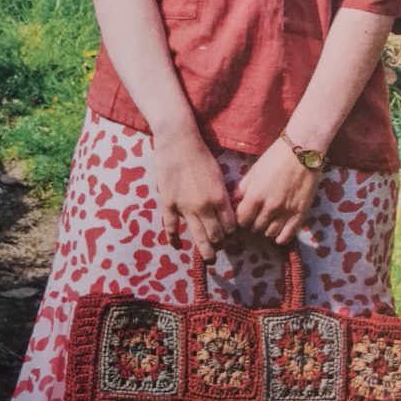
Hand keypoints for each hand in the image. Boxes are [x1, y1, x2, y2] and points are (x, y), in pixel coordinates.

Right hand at [154, 129, 236, 263]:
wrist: (178, 142)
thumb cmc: (200, 154)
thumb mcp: (218, 174)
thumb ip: (221, 195)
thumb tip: (225, 210)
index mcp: (220, 198)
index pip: (230, 226)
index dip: (232, 233)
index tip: (230, 236)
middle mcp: (204, 207)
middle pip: (216, 235)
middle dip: (220, 244)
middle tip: (219, 248)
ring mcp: (185, 208)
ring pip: (198, 236)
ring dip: (205, 250)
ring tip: (208, 258)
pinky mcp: (168, 204)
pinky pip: (171, 227)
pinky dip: (173, 238)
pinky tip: (176, 245)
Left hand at [234, 138, 322, 244]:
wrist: (303, 151)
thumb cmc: (275, 158)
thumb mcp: (254, 171)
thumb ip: (242, 189)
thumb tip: (233, 203)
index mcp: (255, 196)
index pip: (241, 220)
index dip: (242, 218)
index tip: (245, 214)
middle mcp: (269, 207)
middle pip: (255, 228)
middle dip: (254, 223)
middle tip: (257, 216)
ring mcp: (286, 212)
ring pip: (270, 233)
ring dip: (267, 228)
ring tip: (269, 220)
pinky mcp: (300, 213)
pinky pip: (287, 235)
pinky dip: (281, 237)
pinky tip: (279, 231)